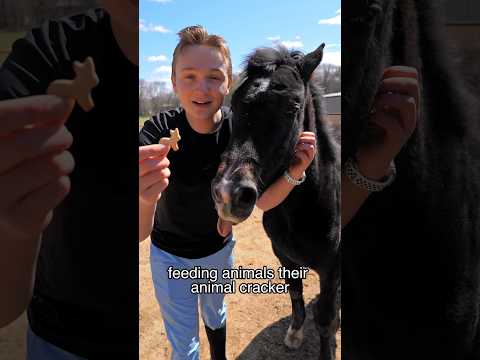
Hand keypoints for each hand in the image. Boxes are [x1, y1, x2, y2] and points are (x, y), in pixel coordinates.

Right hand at [0, 95, 74, 240]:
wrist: (6, 218)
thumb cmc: (13, 167)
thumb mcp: (19, 138)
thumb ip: (40, 119)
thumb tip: (66, 98)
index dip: (32, 109)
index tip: (61, 102)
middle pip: (27, 144)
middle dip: (58, 136)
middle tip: (66, 136)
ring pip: (50, 166)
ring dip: (65, 160)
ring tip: (58, 162)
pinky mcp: (20, 221)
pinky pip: (58, 188)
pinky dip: (63, 181)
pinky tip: (50, 184)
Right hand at [139, 144, 170, 204]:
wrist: (142, 195)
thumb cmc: (146, 174)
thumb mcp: (149, 161)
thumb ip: (157, 153)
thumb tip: (166, 144)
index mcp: (132, 164)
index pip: (140, 154)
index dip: (152, 149)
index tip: (164, 147)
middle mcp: (133, 175)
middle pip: (150, 164)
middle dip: (163, 161)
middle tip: (166, 162)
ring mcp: (138, 187)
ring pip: (160, 174)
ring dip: (166, 172)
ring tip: (163, 173)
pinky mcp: (146, 196)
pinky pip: (163, 183)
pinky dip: (165, 181)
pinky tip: (159, 182)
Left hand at [289, 131, 316, 178]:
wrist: (293, 170)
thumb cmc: (294, 157)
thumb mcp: (297, 147)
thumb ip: (298, 140)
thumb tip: (295, 130)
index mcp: (311, 145)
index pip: (312, 135)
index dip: (305, 134)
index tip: (297, 136)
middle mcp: (312, 151)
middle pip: (313, 140)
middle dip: (303, 139)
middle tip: (296, 142)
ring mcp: (310, 157)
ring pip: (310, 147)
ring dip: (301, 146)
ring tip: (295, 148)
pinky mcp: (306, 163)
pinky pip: (304, 155)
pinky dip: (298, 153)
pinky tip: (294, 153)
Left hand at [356, 66, 419, 178]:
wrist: (367, 159)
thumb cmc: (368, 130)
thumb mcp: (373, 107)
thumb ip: (377, 91)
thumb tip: (371, 71)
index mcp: (407, 101)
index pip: (413, 75)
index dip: (395, 71)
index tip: (378, 78)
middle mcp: (411, 112)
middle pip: (413, 85)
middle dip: (391, 82)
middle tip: (375, 90)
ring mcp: (406, 127)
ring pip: (408, 102)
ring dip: (386, 98)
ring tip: (373, 105)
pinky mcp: (397, 140)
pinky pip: (394, 124)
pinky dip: (379, 117)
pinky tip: (369, 119)